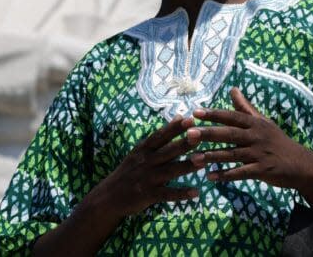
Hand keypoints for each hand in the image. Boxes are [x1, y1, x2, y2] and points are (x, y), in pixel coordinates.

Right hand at [87, 115, 203, 217]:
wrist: (109, 197)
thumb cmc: (129, 171)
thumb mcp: (139, 152)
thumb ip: (158, 138)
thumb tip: (178, 117)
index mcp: (143, 150)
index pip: (159, 136)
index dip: (173, 128)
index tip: (188, 118)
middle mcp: (145, 162)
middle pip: (167, 151)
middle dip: (183, 143)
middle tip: (199, 136)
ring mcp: (147, 179)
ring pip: (170, 171)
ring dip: (186, 166)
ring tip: (203, 161)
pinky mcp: (148, 195)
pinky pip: (167, 194)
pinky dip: (181, 194)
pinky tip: (196, 192)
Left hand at [189, 87, 312, 205]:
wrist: (301, 164)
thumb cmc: (277, 141)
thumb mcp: (263, 122)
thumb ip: (245, 107)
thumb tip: (232, 88)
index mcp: (255, 123)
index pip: (231, 116)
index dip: (213, 114)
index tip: (195, 112)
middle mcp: (256, 136)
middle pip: (229, 134)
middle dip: (208, 133)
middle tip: (189, 134)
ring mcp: (259, 153)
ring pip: (232, 154)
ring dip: (212, 157)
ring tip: (193, 158)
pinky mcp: (262, 170)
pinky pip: (240, 173)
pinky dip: (225, 175)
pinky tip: (210, 177)